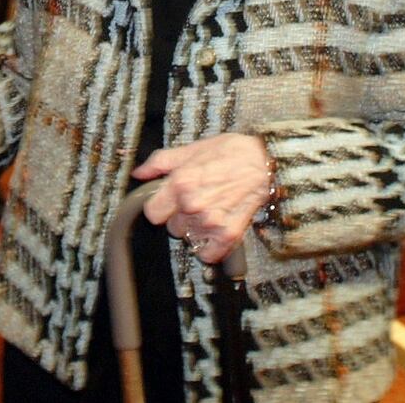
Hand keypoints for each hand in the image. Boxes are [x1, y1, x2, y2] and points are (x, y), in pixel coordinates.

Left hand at [132, 133, 271, 263]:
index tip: (167, 203)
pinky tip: (214, 232)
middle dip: (179, 217)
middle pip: (171, 227)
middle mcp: (192, 205)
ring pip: (188, 238)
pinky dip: (209, 248)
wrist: (265, 162)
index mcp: (180, 184)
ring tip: (209, 212)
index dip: (159, 207)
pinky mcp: (229, 235)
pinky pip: (207, 255)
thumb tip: (139, 173)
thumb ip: (160, 162)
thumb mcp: (191, 150)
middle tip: (194, 203)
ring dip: (195, 230)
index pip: (152, 213)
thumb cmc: (230, 153)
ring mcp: (211, 222)